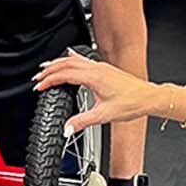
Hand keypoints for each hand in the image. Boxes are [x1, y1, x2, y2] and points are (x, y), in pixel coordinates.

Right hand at [32, 52, 169, 132]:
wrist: (148, 97)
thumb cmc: (132, 103)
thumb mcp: (104, 116)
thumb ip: (82, 122)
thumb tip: (67, 129)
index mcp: (94, 77)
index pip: (64, 75)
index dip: (49, 80)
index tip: (39, 87)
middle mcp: (97, 69)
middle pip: (66, 63)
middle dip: (49, 70)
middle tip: (37, 78)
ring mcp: (101, 67)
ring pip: (74, 60)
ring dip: (58, 63)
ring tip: (46, 68)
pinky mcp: (105, 69)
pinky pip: (83, 59)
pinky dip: (71, 59)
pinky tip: (69, 56)